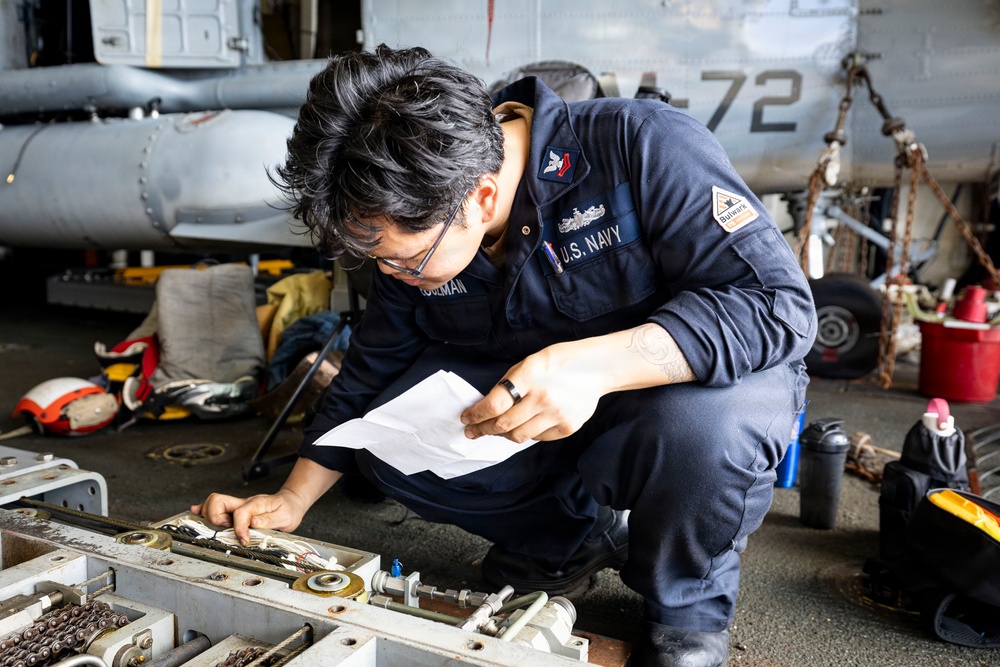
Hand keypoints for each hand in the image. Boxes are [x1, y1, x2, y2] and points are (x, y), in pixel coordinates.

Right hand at [191, 489, 309, 545]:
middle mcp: (243, 503)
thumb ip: (269, 520)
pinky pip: (215, 506)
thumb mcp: (286, 517)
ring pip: (213, 503)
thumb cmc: (288, 509)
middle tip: (225, 530)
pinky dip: (203, 510)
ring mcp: (237, 505)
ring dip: (209, 515)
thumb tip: (252, 523)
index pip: (240, 513)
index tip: (243, 541)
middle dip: (215, 518)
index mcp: (256, 504)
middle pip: (217, 501)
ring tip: (217, 527)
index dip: (239, 528)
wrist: (291, 502)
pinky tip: (196, 513)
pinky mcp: (235, 510)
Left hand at [460, 342, 604, 442]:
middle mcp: (542, 397)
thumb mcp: (529, 363)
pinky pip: (538, 438)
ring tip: (495, 430)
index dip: (476, 414)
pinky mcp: (567, 427)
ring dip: (502, 435)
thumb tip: (488, 406)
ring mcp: (556, 414)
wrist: (596, 368)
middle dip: (483, 429)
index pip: (494, 404)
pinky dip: (527, 433)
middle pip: (503, 424)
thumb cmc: (558, 362)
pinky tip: (524, 426)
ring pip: (519, 436)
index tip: (466, 418)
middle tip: (472, 431)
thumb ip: (509, 384)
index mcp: (528, 376)